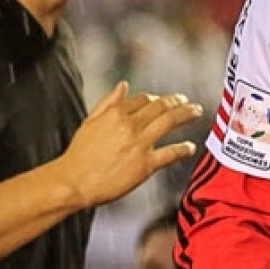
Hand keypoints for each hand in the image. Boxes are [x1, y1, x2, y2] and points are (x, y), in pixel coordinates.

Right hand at [56, 82, 202, 206]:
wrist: (73, 182)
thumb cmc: (79, 155)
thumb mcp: (90, 122)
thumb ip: (108, 102)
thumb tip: (123, 85)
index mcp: (115, 113)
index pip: (143, 99)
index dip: (156, 99)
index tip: (163, 102)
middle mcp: (130, 125)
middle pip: (161, 107)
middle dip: (177, 101)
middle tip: (187, 102)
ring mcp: (139, 145)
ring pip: (169, 122)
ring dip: (186, 114)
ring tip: (196, 112)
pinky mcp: (145, 165)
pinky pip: (170, 153)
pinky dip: (183, 149)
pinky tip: (190, 147)